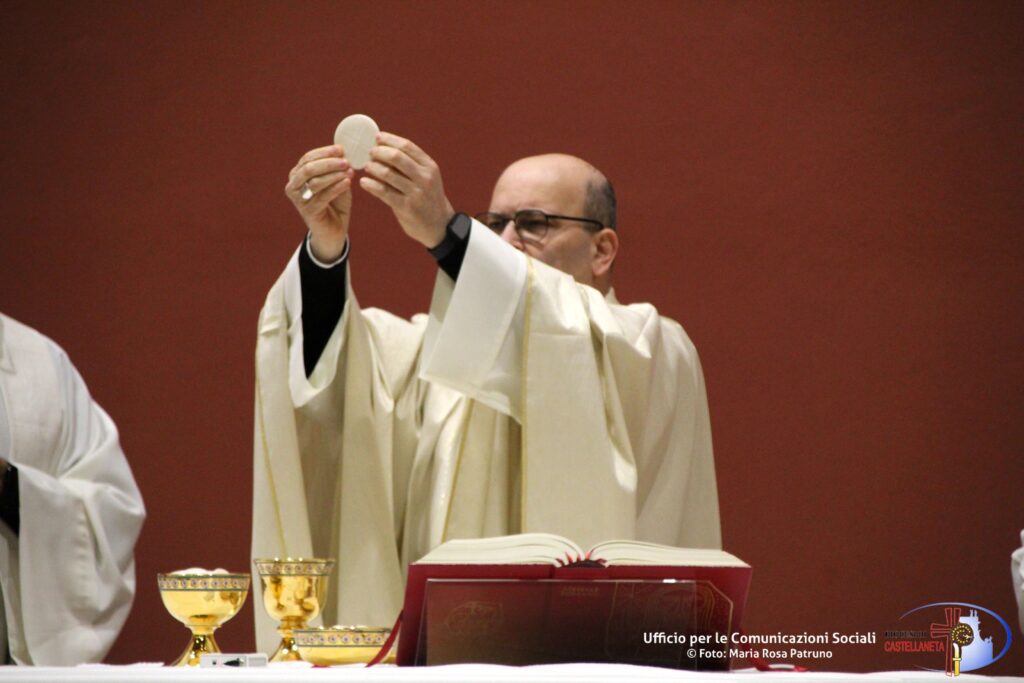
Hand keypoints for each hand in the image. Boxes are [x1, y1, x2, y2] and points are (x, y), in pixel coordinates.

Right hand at [285, 145, 355, 261]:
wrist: (334, 229)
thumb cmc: (335, 202)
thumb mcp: (335, 181)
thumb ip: (336, 168)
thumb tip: (343, 151)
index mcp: (297, 174)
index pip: (308, 158)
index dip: (325, 152)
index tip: (341, 149)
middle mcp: (293, 185)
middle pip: (309, 168)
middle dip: (329, 163)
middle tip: (346, 161)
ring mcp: (298, 200)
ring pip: (316, 182)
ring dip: (334, 175)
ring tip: (350, 171)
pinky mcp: (308, 211)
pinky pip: (323, 196)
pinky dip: (337, 187)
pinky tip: (348, 182)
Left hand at [359, 132, 452, 247]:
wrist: (439, 225)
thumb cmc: (428, 198)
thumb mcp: (427, 178)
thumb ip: (411, 164)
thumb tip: (384, 148)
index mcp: (429, 166)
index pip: (407, 146)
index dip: (389, 140)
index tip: (377, 137)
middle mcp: (425, 178)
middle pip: (397, 157)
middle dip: (379, 152)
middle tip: (369, 153)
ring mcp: (416, 193)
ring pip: (388, 174)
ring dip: (373, 167)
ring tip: (366, 166)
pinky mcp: (407, 207)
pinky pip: (384, 192)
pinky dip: (371, 185)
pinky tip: (363, 182)